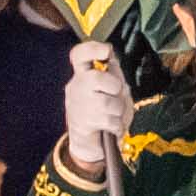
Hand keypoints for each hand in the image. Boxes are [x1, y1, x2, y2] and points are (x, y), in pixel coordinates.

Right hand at [61, 41, 137, 179]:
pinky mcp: (82, 124)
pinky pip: (109, 120)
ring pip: (107, 102)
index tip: (106, 51)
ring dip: (118, 111)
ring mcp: (77, 105)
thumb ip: (115, 77)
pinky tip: (112, 128)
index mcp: (83, 76)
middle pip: (98, 78)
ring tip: (114, 116)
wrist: (91, 146)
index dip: (92, 49)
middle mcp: (76, 87)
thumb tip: (112, 62)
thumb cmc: (105, 116)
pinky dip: (117, 126)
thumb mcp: (114, 93)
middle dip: (115, 88)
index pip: (80, 55)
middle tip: (115, 96)